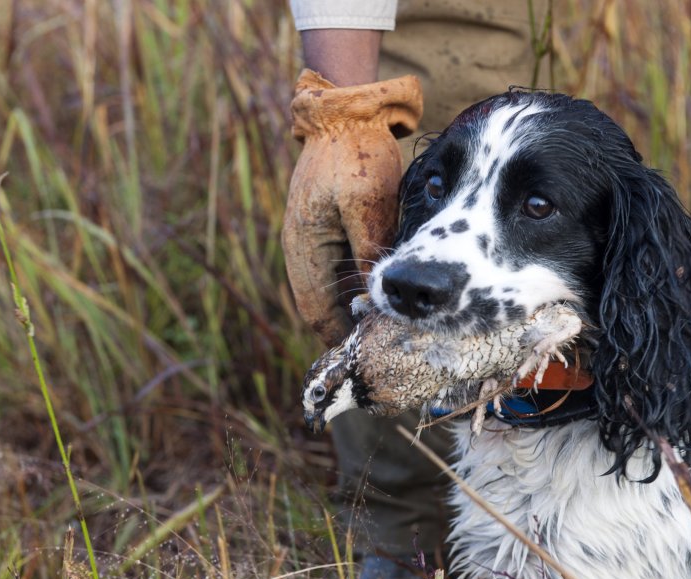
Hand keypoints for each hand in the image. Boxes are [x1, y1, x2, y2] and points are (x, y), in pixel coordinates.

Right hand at [282, 69, 421, 344]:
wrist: (344, 113)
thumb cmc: (354, 155)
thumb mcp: (366, 204)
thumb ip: (368, 252)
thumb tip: (375, 297)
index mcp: (304, 249)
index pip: (318, 314)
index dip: (343, 339)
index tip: (374, 354)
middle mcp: (301, 251)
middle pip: (322, 310)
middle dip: (350, 330)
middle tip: (386, 345)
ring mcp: (311, 242)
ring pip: (330, 294)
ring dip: (354, 311)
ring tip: (388, 326)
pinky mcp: (325, 231)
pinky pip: (337, 272)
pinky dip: (356, 288)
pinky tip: (384, 291)